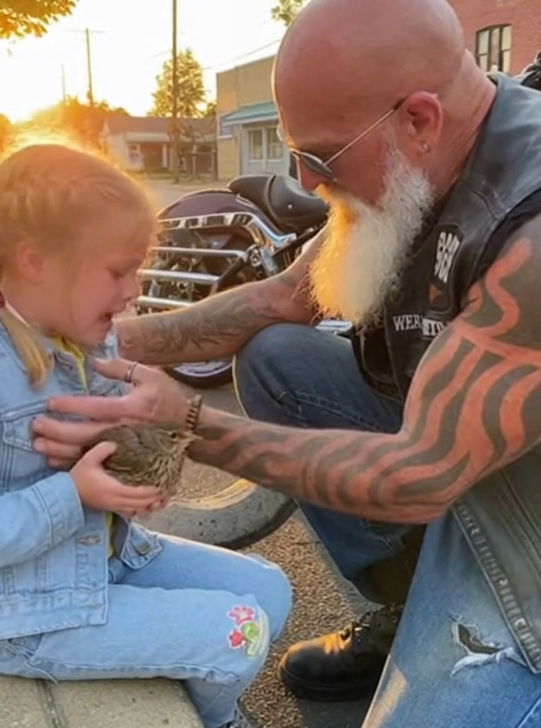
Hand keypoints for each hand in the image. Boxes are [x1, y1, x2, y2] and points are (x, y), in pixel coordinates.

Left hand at [32, 358, 190, 467]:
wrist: (191, 428)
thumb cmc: (170, 399)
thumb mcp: (150, 376)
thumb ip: (122, 368)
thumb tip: (95, 362)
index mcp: (129, 408)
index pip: (93, 407)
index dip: (70, 406)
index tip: (51, 403)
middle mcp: (124, 430)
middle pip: (84, 434)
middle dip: (57, 431)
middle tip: (36, 427)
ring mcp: (125, 447)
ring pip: (88, 452)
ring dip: (61, 451)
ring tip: (41, 447)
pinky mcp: (126, 458)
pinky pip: (97, 464)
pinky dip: (77, 464)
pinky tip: (60, 462)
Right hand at [70, 441, 165, 517]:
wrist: (65, 495)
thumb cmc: (77, 477)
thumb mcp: (88, 459)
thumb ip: (102, 449)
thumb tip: (116, 443)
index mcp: (114, 489)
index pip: (139, 493)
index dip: (153, 491)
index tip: (164, 486)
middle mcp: (116, 500)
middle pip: (142, 503)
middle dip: (155, 499)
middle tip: (167, 492)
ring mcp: (114, 506)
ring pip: (137, 510)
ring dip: (149, 506)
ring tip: (160, 500)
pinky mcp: (110, 509)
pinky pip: (129, 513)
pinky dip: (139, 510)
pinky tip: (145, 506)